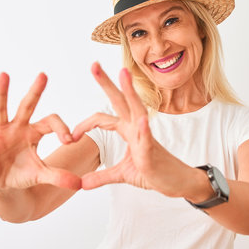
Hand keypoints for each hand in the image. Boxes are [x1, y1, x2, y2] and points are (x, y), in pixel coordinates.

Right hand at [0, 72, 81, 191]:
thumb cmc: (22, 175)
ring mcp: (1, 134)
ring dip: (3, 93)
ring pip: (1, 109)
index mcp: (34, 133)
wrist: (4, 187)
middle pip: (27, 106)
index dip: (61, 128)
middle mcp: (18, 128)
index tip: (70, 140)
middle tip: (44, 75)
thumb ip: (59, 176)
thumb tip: (79, 184)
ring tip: (5, 75)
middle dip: (35, 91)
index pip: (51, 122)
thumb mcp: (42, 175)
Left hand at [71, 63, 194, 197]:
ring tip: (123, 73)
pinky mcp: (153, 152)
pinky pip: (148, 138)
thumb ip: (102, 177)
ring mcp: (146, 137)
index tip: (70, 138)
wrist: (178, 183)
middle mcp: (136, 128)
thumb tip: (82, 184)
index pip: (103, 118)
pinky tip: (142, 120)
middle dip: (107, 83)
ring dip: (130, 92)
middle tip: (94, 64)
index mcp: (128, 130)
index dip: (84, 124)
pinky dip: (144, 128)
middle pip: (120, 101)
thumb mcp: (122, 175)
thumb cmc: (154, 173)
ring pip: (137, 110)